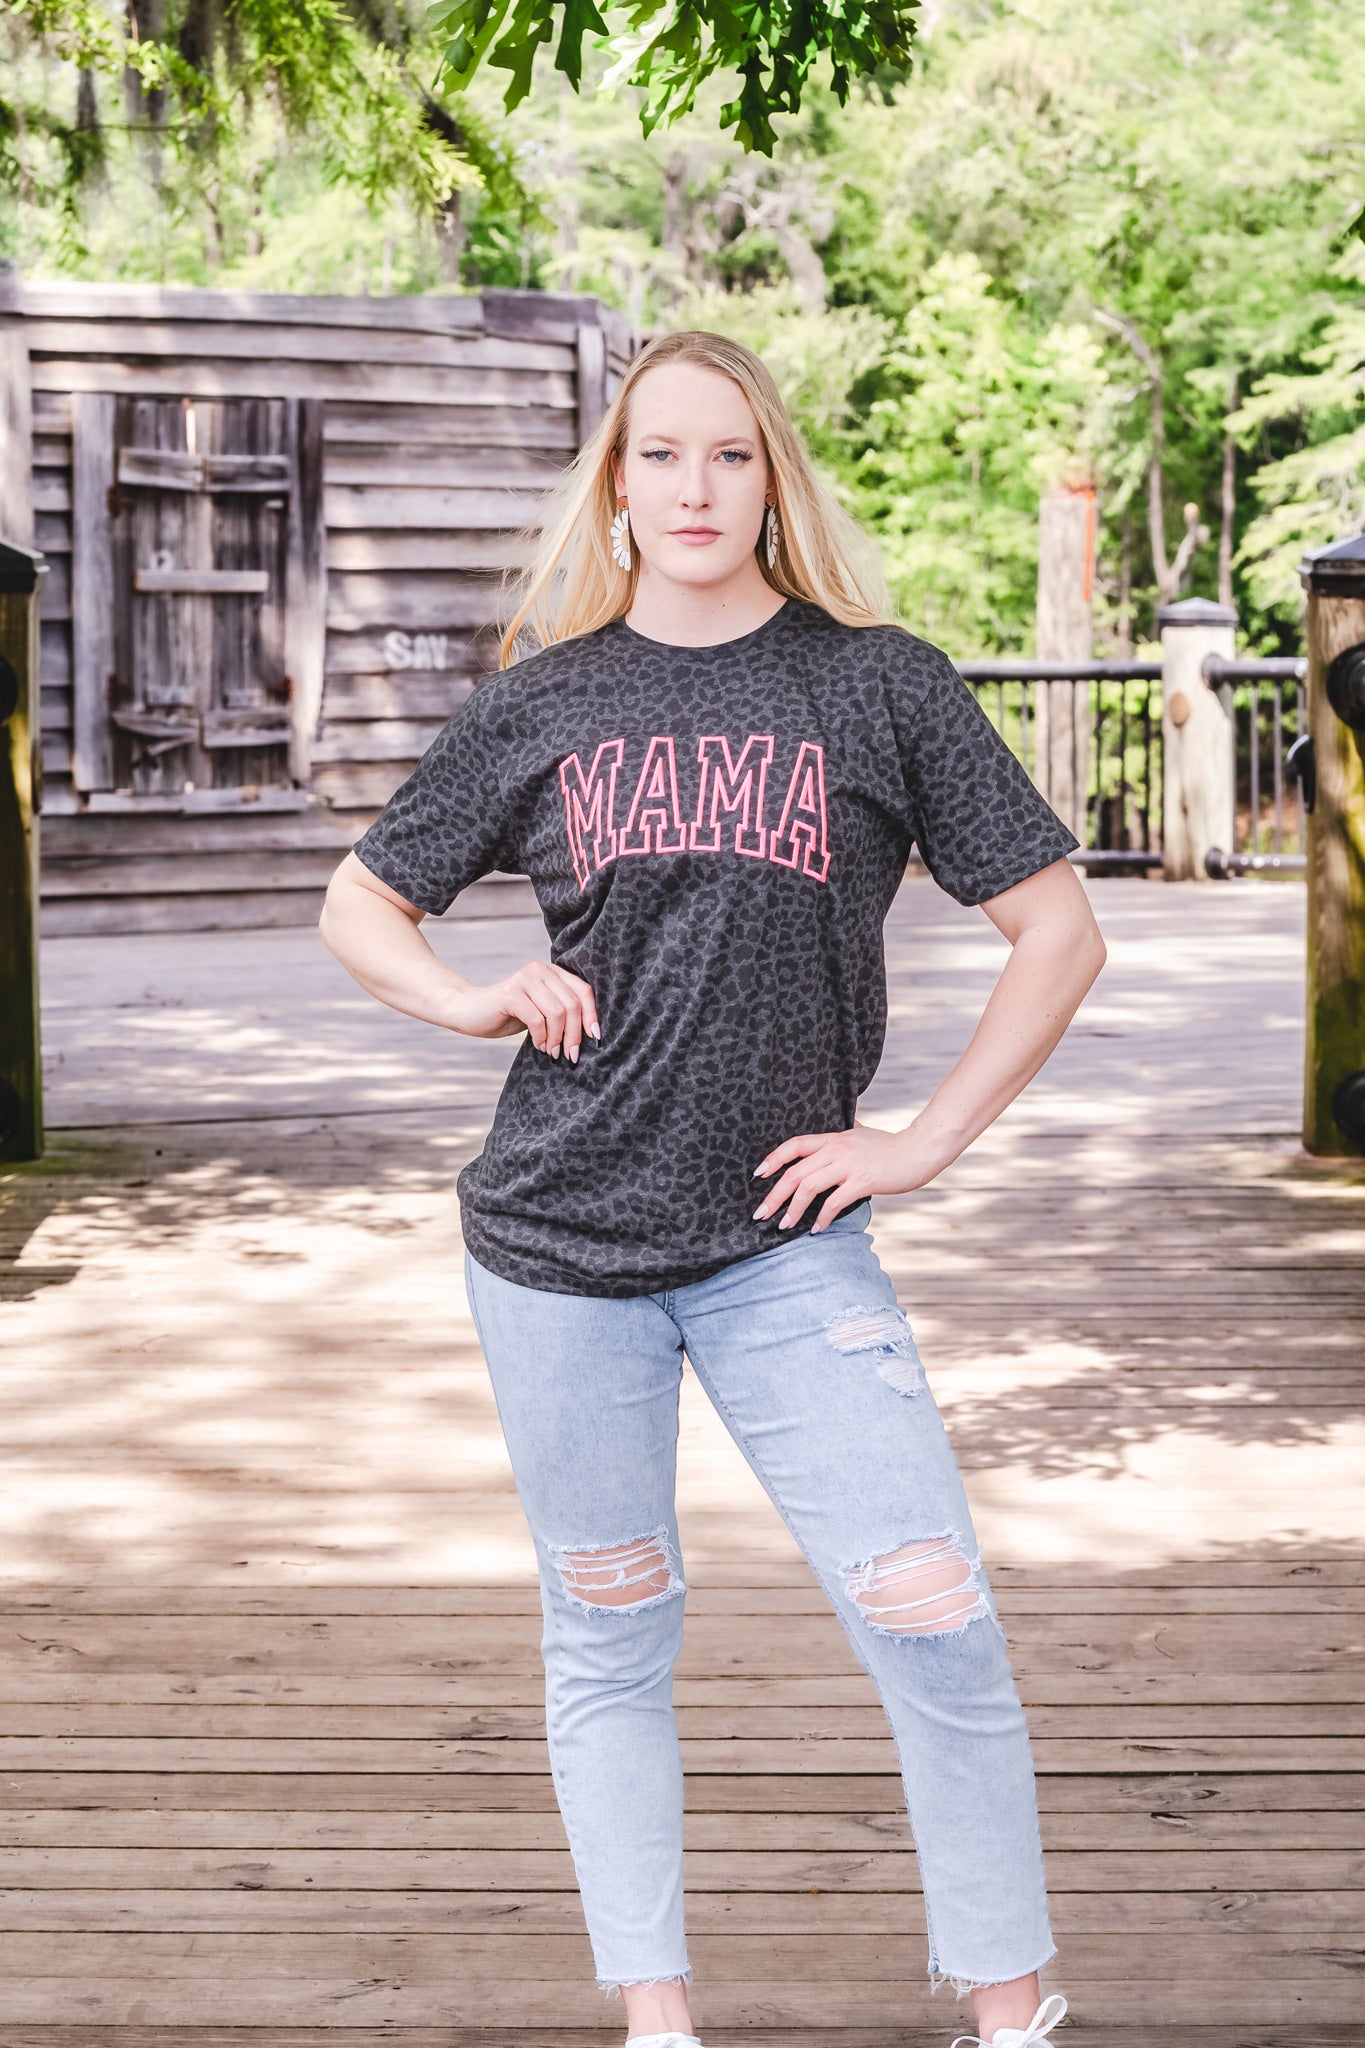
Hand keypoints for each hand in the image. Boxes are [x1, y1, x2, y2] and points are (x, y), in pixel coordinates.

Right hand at [446, 961, 599, 1061]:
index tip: (595, 1038)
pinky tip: (538, 1046)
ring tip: (552, 1052)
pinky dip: (541, 1038)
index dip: (592, 1016)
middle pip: (572, 1004)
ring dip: (557, 1038)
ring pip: (557, 1013)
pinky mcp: (511, 993)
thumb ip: (561, 1012)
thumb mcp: (540, 1011)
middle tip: (571, 1055)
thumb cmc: (508, 1014)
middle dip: (575, 1034)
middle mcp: (540, 969)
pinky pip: (537, 1020)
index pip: (583, 991)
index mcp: (551, 971)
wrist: (469, 1011)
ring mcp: (524, 978)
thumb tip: (591, 1033)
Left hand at [751, 1118, 945, 1232]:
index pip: (794, 1145)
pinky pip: (834, 1202)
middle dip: (774, 1195)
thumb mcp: (861, 1134)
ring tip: (784, 1225)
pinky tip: (816, 1228)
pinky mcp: (863, 1181)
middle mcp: (837, 1149)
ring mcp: (849, 1165)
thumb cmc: (890, 1146)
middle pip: (795, 1172)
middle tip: (760, 1213)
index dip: (773, 1159)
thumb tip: (832, 1136)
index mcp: (834, 1138)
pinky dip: (822, 1217)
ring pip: (809, 1187)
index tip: (758, 1175)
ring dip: (793, 1209)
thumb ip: (843, 1136)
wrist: (919, 1150)